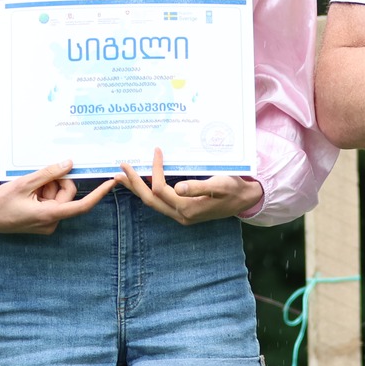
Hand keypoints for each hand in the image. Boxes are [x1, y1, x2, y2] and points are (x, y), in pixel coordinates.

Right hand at [0, 161, 114, 234]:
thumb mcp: (24, 183)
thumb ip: (48, 173)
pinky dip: (42, 192)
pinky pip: (51, 201)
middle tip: (37, 179)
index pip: (81, 205)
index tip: (112, 183)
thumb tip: (69, 163)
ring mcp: (47, 222)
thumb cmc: (1, 201)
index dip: (99, 194)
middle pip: (67, 194)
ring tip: (27, 188)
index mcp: (49, 215)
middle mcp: (52, 221)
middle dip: (55, 181)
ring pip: (58, 196)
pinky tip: (27, 192)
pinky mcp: (42, 220)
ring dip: (46, 186)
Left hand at [118, 149, 263, 225]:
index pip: (161, 189)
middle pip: (149, 199)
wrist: (245, 199)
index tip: (157, 150)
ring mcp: (180, 215)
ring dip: (137, 189)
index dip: (155, 170)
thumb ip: (198, 187)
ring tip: (122, 176)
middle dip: (133, 183)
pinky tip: (141, 182)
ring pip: (152, 202)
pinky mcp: (182, 212)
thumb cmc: (233, 188)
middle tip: (119, 169)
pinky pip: (159, 202)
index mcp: (188, 208)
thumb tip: (177, 187)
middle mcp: (180, 215)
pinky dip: (147, 191)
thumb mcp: (220, 185)